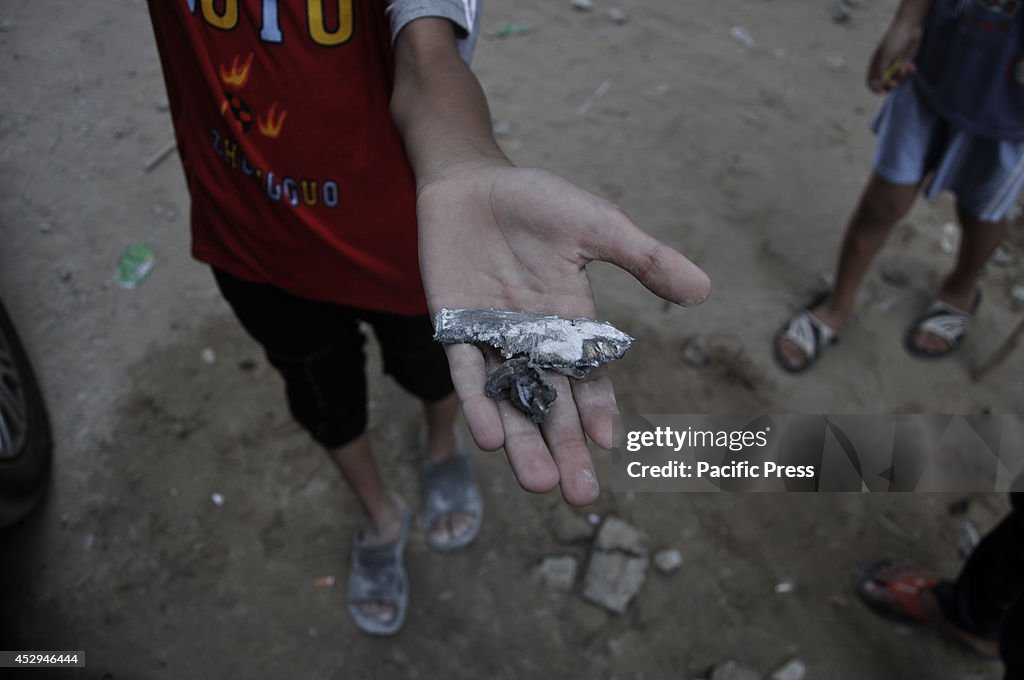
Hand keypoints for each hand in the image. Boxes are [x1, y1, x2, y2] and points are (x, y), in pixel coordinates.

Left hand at [417, 161, 710, 504]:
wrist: (471, 180)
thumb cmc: (535, 200)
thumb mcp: (597, 226)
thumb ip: (644, 259)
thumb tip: (703, 290)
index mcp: (571, 321)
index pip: (588, 379)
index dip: (597, 413)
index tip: (608, 447)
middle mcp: (533, 340)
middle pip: (552, 405)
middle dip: (565, 449)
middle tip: (580, 497)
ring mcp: (493, 339)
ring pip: (510, 402)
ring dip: (523, 443)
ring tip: (538, 484)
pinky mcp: (454, 329)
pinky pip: (469, 374)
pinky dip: (480, 402)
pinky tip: (491, 437)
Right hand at [866, 22, 922, 92]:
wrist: (910, 28)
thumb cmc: (894, 40)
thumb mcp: (887, 57)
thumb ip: (882, 73)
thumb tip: (879, 88)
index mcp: (875, 65)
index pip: (872, 82)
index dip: (875, 89)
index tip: (882, 92)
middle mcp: (884, 67)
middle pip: (885, 84)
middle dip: (891, 84)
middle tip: (896, 82)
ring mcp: (895, 66)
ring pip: (898, 80)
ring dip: (902, 77)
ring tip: (906, 67)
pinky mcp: (905, 64)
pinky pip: (907, 75)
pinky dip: (910, 72)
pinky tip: (912, 66)